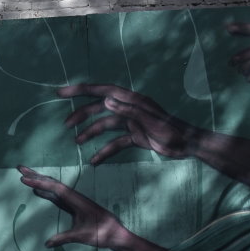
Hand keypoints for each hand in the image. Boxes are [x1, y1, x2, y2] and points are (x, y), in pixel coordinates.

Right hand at [17, 166, 128, 249]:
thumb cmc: (103, 234)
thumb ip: (64, 238)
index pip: (55, 188)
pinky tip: (38, 191)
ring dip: (39, 181)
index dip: (39, 183)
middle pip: (52, 183)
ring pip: (53, 187)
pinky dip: (45, 191)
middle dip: (35, 175)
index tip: (24, 179)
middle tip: (20, 168)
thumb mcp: (82, 236)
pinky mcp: (73, 206)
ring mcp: (73, 201)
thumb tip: (47, 244)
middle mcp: (74, 197)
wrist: (117, 234)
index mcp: (77, 200)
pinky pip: (56, 196)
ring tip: (25, 176)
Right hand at [58, 84, 201, 163]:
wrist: (188, 145)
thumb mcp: (149, 120)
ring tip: (77, 142)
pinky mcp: (135, 136)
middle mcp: (128, 108)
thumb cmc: (172, 131)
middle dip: (81, 115)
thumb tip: (105, 101)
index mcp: (131, 100)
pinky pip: (115, 142)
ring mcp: (131, 122)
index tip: (61, 93)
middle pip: (99, 108)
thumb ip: (127, 110)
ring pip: (105, 125)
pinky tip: (94, 160)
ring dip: (90, 133)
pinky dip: (105, 151)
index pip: (102, 90)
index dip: (80, 90)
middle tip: (65, 124)